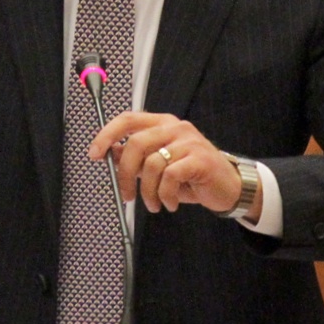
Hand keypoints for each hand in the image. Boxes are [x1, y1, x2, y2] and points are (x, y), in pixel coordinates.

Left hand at [87, 111, 250, 217]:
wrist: (228, 187)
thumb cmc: (193, 175)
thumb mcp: (160, 165)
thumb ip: (137, 157)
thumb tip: (110, 154)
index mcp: (162, 124)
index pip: (128, 119)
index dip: (107, 134)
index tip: (95, 153)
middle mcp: (175, 128)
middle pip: (136, 144)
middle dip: (126, 174)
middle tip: (127, 194)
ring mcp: (189, 142)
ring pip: (152, 164)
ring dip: (148, 191)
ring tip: (154, 204)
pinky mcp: (200, 159)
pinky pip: (170, 176)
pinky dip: (165, 195)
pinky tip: (170, 203)